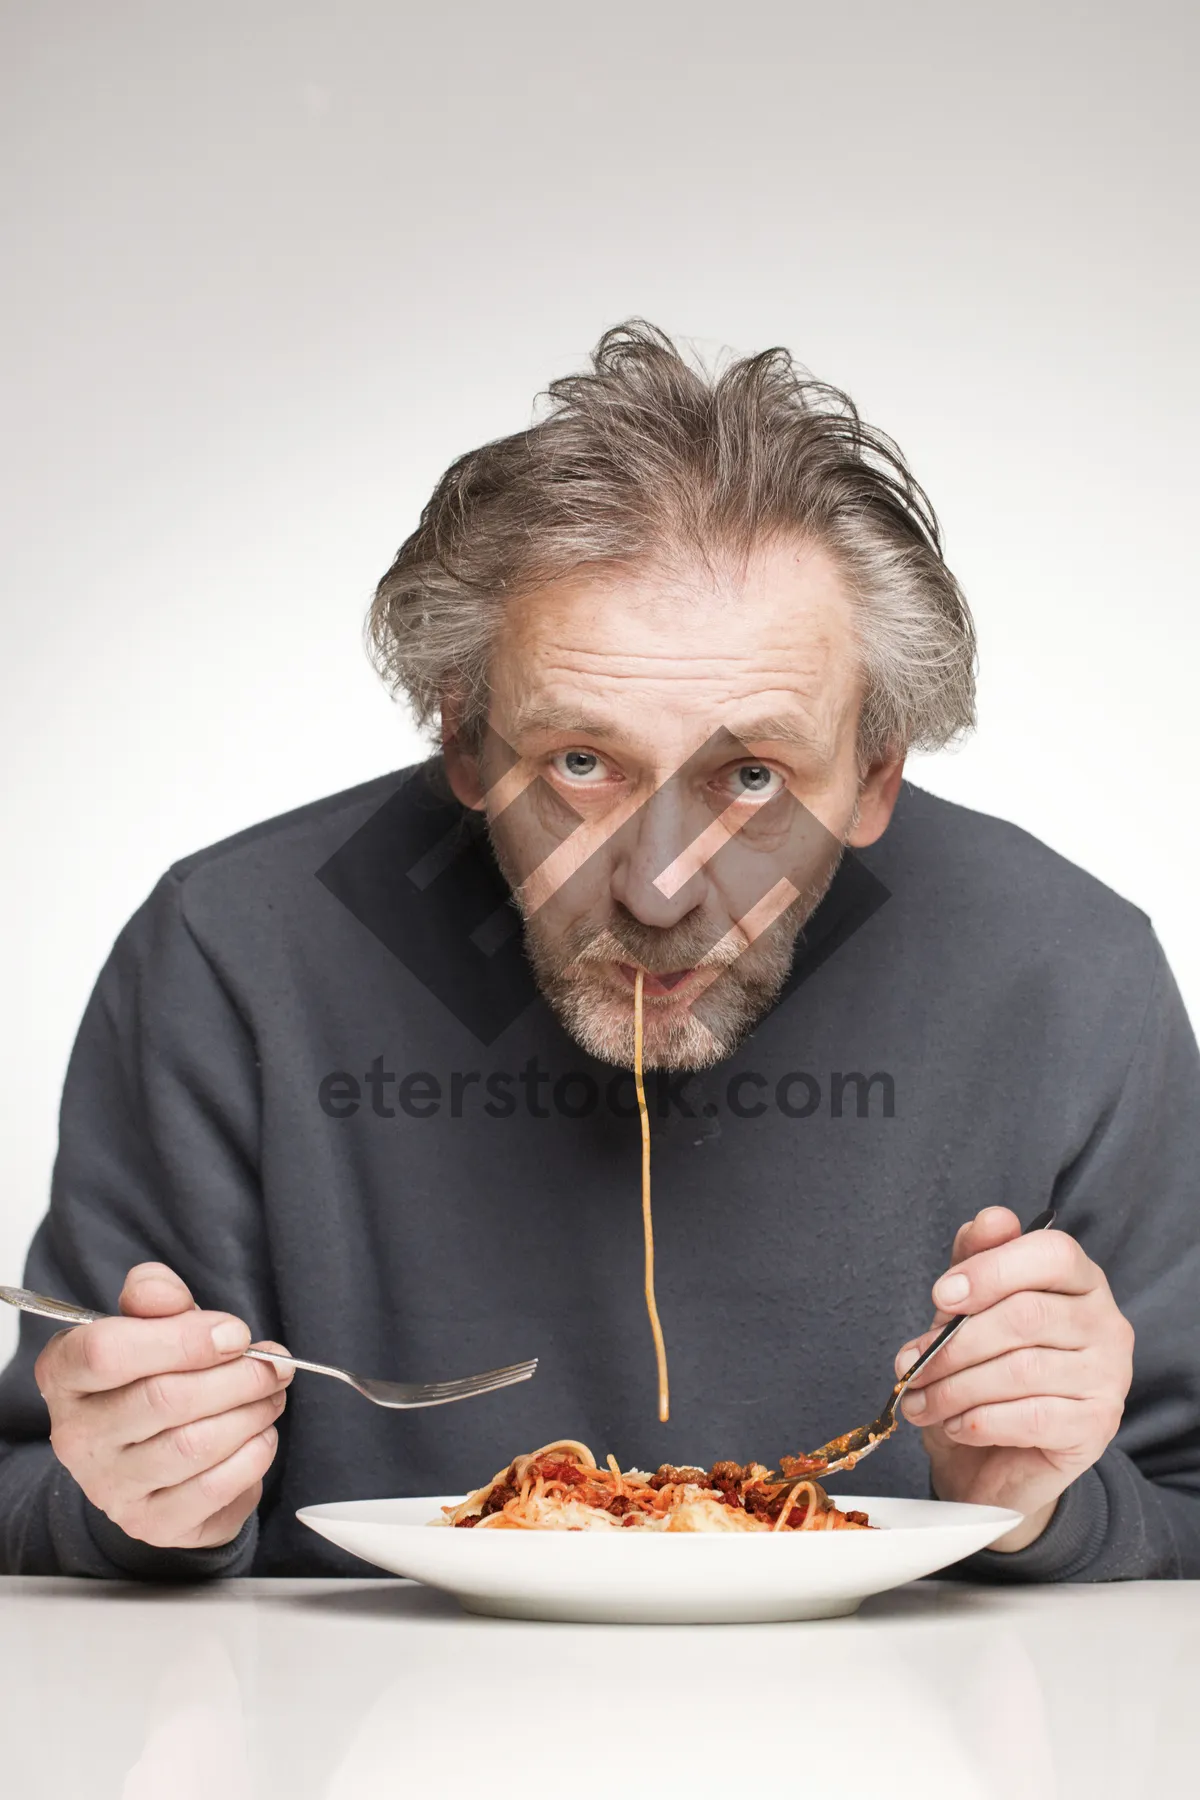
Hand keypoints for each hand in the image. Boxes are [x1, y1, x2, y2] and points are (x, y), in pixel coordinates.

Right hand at [34, 1262, 293, 1549]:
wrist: (154, 1451)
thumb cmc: (154, 1375)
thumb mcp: (152, 1323)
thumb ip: (155, 1295)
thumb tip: (163, 1293)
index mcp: (65, 1373)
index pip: (107, 1351)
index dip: (183, 1338)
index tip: (234, 1334)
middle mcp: (76, 1434)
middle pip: (163, 1398)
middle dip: (237, 1377)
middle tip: (274, 1365)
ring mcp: (109, 1486)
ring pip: (193, 1445)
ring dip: (251, 1413)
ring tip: (271, 1394)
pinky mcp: (150, 1522)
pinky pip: (212, 1488)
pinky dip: (253, 1456)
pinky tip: (261, 1434)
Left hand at [894, 1207, 1133, 1550]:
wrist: (997, 1458)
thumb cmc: (983, 1367)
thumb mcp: (967, 1308)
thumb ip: (975, 1260)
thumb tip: (991, 1220)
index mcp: (1080, 1279)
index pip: (1051, 1254)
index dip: (991, 1270)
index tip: (939, 1296)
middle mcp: (1106, 1322)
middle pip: (1026, 1316)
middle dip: (954, 1343)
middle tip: (909, 1364)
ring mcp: (1109, 1376)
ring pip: (1023, 1370)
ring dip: (955, 1388)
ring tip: (920, 1401)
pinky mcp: (1098, 1426)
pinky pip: (1032, 1417)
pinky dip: (980, 1421)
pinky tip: (954, 1425)